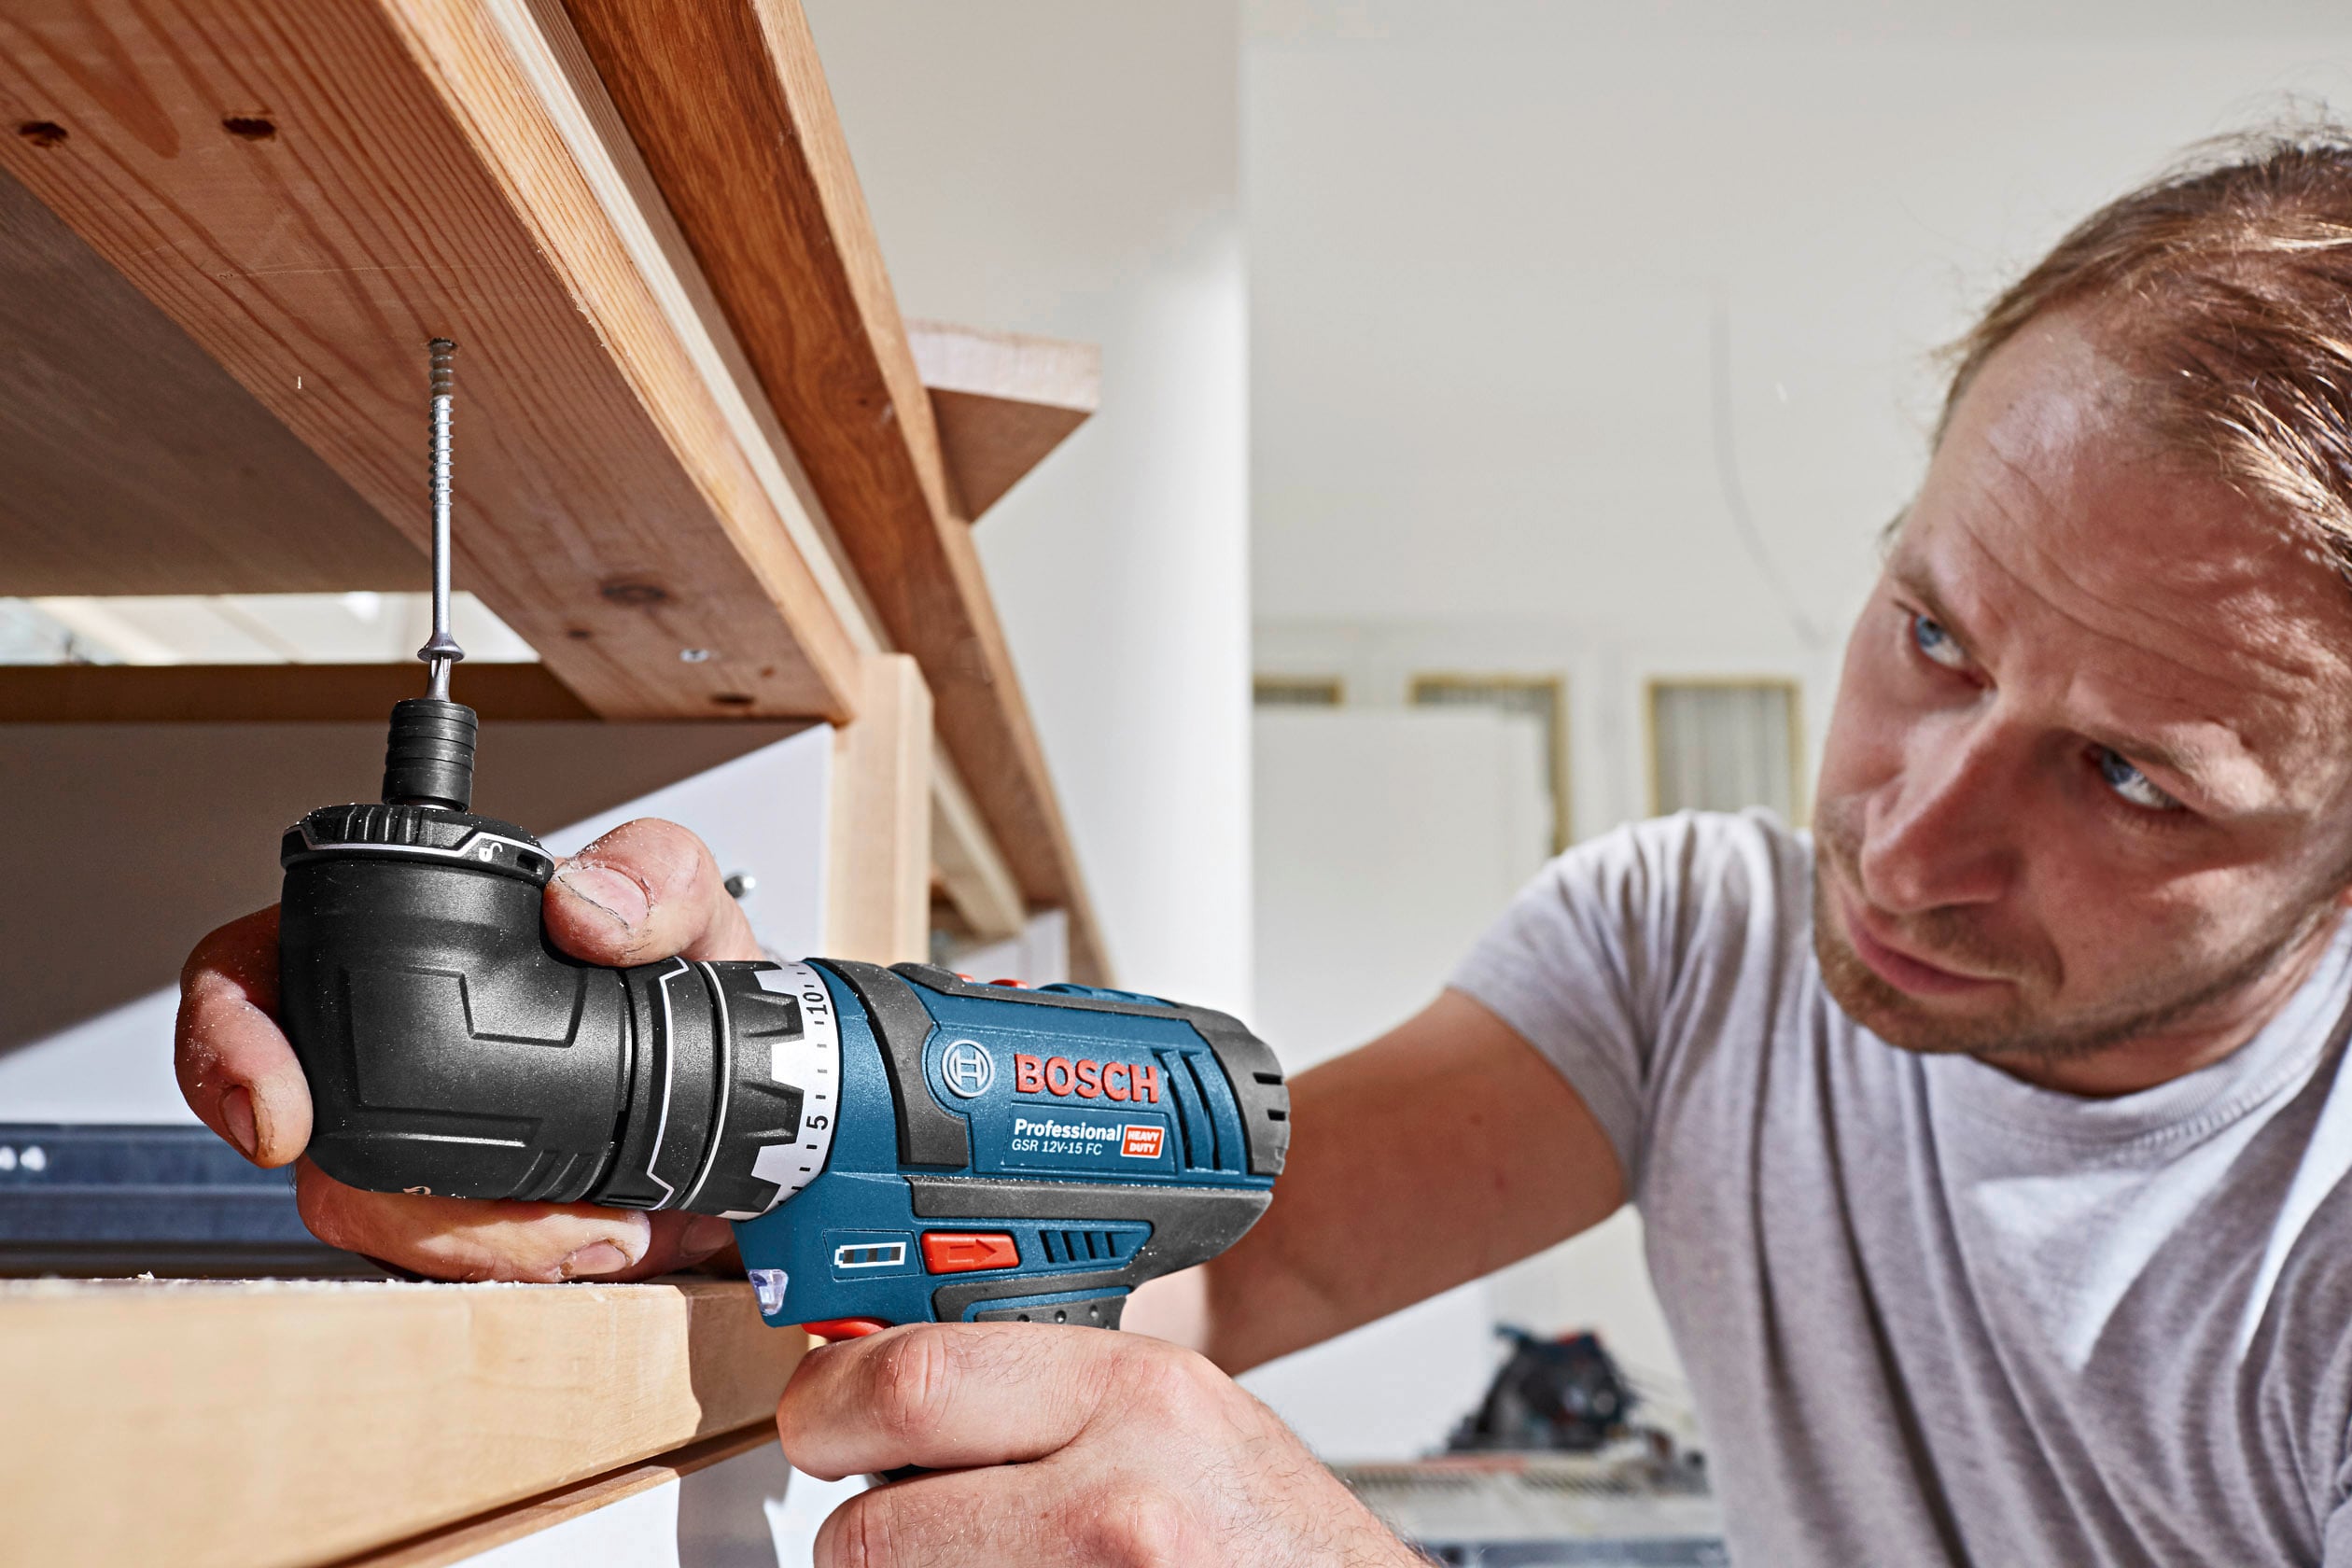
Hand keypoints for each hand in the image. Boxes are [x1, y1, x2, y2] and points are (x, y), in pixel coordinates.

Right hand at [173, 818, 759, 1281]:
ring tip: (600, 1225)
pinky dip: (521, 1269)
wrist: (761, 1091)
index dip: (226, 1042)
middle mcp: (391, 1051)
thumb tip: (585, 906)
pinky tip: (598, 1242)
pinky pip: (445, 1273)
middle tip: (544, 1210)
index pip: (254, 974)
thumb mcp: (695, 908)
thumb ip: (658, 876)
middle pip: (312, 1138)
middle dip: (402, 1198)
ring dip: (484, 1246)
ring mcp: (418, 1144)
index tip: (275, 1117)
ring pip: (375, 1220)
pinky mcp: (464, 1224)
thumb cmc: (696, 979)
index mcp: (415, 948)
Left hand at [778, 1323, 1419, 1565]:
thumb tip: (885, 1376)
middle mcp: (1115, 1507)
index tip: (825, 1414)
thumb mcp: (1179, 1416)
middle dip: (851, 1529)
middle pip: (866, 1529)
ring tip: (991, 1561)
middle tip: (873, 1520)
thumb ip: (1043, 1386)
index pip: (907, 1381)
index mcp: (1134, 1399)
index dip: (833, 1403)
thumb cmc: (1272, 1541)